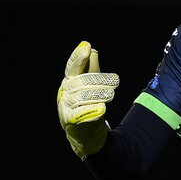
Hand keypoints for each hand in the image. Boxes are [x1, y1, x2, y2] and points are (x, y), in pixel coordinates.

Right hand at [57, 42, 118, 156]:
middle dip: (100, 80)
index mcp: (69, 81)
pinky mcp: (70, 121)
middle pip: (82, 81)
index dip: (78, 57)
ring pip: (84, 96)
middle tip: (115, 81)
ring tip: (111, 95)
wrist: (84, 133)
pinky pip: (81, 114)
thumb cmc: (88, 105)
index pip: (72, 66)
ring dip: (99, 94)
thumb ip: (91, 70)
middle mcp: (65, 92)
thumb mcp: (90, 86)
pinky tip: (102, 108)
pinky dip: (92, 111)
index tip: (87, 47)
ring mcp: (66, 106)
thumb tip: (93, 50)